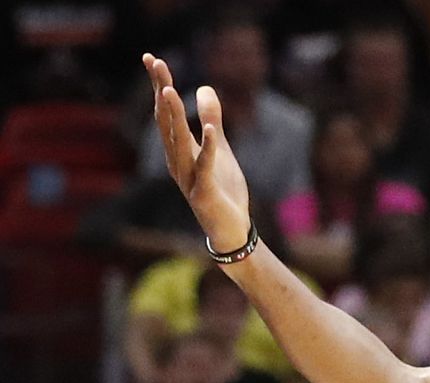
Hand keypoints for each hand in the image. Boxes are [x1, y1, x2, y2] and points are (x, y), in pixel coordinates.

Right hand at [144, 55, 251, 249]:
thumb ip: (212, 120)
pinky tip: (211, 130)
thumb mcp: (220, 150)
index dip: (158, 85)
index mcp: (179, 149)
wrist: (231, 231)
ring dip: (173, 117)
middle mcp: (177, 161)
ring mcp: (189, 178)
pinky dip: (208, 148)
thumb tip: (204, 87)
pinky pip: (206, 167)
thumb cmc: (223, 190)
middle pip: (166, 121)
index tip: (151, 58)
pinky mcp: (205, 193)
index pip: (166, 112)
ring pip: (178, 143)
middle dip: (160, 91)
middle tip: (155, 63)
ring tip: (168, 90)